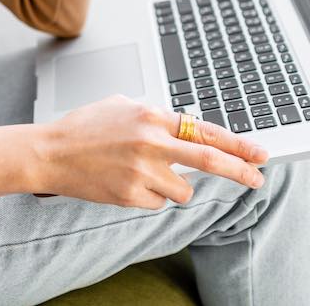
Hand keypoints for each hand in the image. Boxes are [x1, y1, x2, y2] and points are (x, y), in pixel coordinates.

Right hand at [35, 94, 268, 207]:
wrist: (51, 152)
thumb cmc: (85, 127)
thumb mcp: (122, 106)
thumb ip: (155, 116)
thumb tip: (184, 127)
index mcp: (150, 114)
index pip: (204, 129)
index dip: (236, 143)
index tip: (258, 153)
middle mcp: (150, 141)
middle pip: (208, 160)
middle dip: (239, 170)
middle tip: (258, 178)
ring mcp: (141, 171)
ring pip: (183, 190)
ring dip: (174, 185)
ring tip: (144, 173)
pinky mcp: (130, 195)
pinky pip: (158, 202)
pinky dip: (149, 195)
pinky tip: (126, 182)